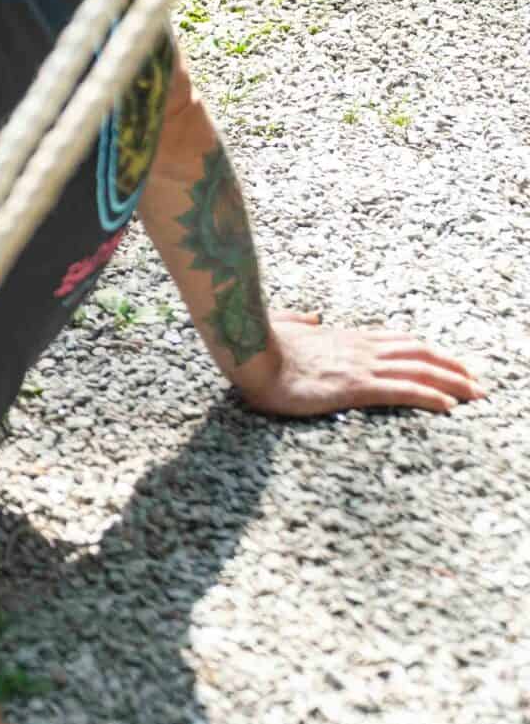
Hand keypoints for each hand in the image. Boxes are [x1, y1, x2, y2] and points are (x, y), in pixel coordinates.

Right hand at [234, 310, 485, 417]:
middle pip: (418, 353)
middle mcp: (359, 348)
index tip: (449, 362)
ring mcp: (359, 366)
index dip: (428, 351)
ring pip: (419, 369)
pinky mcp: (353, 386)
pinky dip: (430, 396)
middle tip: (476, 381)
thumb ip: (298, 320)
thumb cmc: (257, 341)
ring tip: (475, 393)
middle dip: (452, 366)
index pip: (398, 341)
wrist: (248, 352)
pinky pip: (402, 390)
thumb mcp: (280, 325)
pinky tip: (448, 406)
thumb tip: (311, 317)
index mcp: (345, 338)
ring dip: (453, 381)